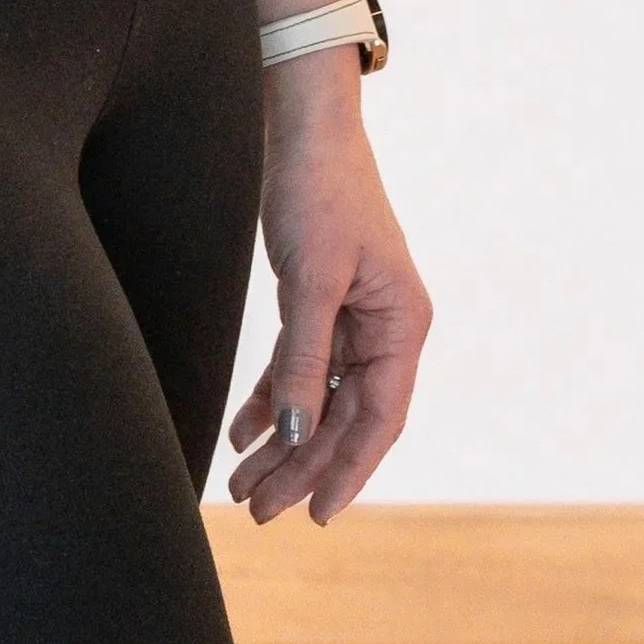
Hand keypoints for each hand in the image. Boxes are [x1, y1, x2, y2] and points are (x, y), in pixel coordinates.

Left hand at [226, 60, 430, 524]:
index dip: (348, 471)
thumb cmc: (320, 192)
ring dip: (281, 442)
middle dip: (302, 466)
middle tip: (257, 510)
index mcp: (401, 325)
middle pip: (344, 417)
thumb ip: (306, 361)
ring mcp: (352, 315)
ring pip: (318, 398)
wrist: (304, 127)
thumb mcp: (312, 280)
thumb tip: (300, 438)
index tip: (316, 515)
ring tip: (241, 486)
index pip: (379, 419)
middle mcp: (384, 328)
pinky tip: (242, 434)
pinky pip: (298, 368)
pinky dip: (271, 400)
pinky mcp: (319, 300)